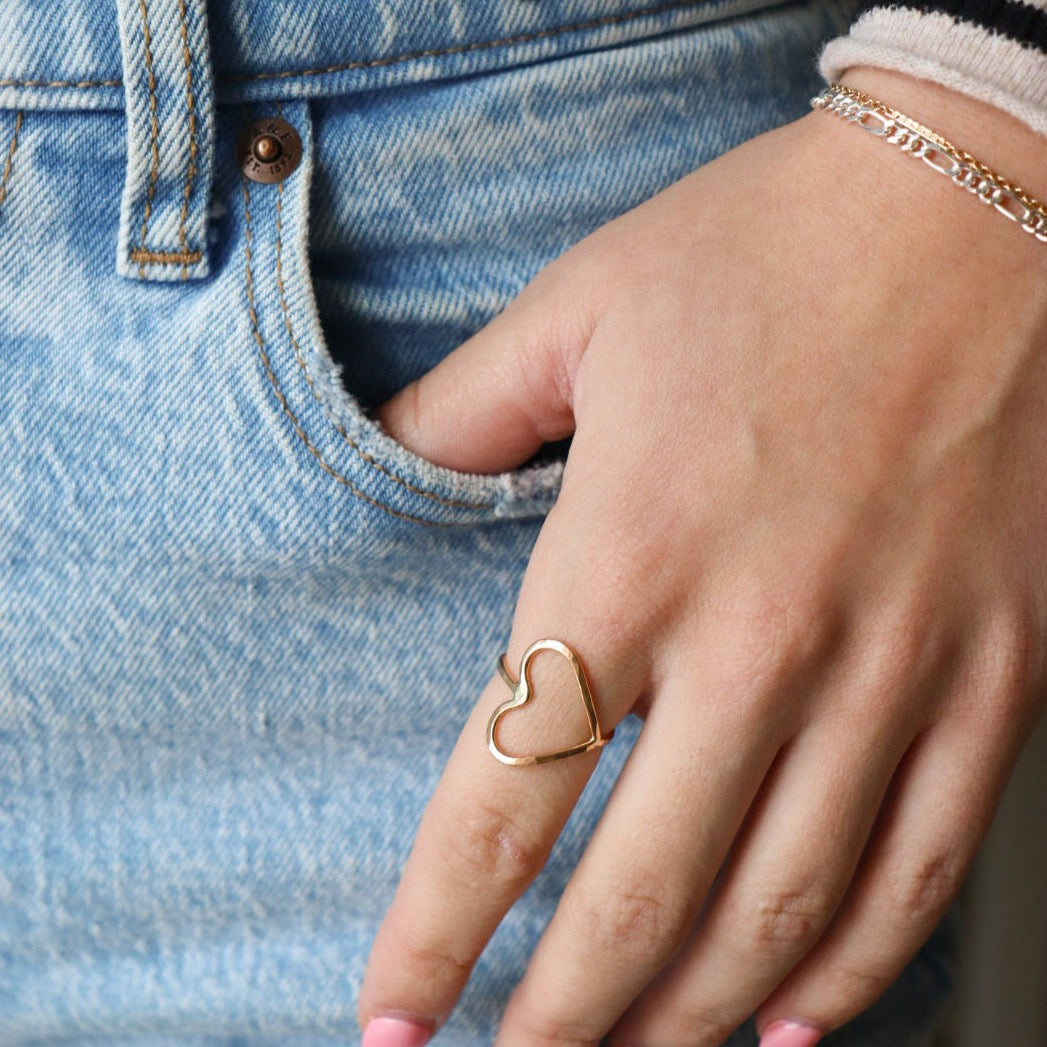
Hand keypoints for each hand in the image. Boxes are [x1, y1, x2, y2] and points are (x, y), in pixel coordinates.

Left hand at [359, 68, 1046, 1045]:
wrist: (973, 204)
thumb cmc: (767, 250)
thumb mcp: (577, 310)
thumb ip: (461, 412)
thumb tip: (382, 463)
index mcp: (635, 550)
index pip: (509, 789)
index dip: (439, 924)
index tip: (395, 1012)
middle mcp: (763, 636)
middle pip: (640, 892)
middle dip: (558, 1016)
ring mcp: (891, 665)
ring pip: (781, 908)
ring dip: (689, 1015)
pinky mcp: (992, 669)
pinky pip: (921, 860)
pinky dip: (852, 964)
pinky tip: (795, 1017)